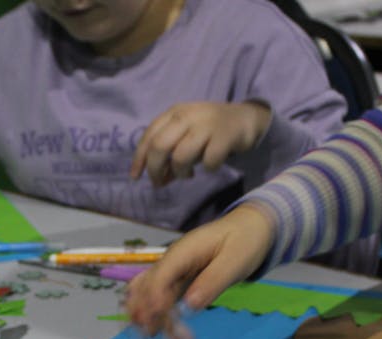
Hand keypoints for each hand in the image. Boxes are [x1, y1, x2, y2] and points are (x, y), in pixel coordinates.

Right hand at [125, 203, 274, 338]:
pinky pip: (159, 299)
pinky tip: (159, 332)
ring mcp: (171, 271)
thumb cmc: (244, 241)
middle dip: (148, 315)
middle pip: (147, 288)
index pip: (159, 277)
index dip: (154, 301)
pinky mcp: (176, 281)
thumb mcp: (234, 261)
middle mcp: (171, 261)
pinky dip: (156, 315)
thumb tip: (189, 306)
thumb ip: (212, 282)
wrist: (247, 228)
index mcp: (183, 252)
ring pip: (147, 294)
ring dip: (146, 316)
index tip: (157, 326)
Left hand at [130, 101, 271, 186]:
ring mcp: (207, 124)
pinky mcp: (225, 136)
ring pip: (180, 156)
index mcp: (174, 113)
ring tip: (188, 175)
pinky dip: (207, 169)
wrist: (245, 118)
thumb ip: (170, 155)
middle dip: (155, 169)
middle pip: (159, 146)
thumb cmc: (210, 131)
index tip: (135, 177)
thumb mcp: (186, 136)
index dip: (139, 159)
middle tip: (159, 183)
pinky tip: (210, 166)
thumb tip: (157, 179)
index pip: (149, 136)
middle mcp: (187, 115)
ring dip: (180, 172)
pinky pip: (208, 161)